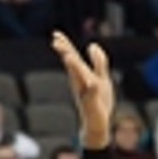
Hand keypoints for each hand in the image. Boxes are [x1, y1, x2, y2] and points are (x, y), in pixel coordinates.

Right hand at [52, 32, 114, 148]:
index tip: (55, 34)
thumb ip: (98, 62)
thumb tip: (92, 45)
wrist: (98, 124)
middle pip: (72, 66)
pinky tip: (91, 84)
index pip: (72, 58)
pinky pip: (91, 97)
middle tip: (55, 42)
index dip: (65, 46)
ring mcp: (85, 95)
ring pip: (79, 80)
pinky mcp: (91, 106)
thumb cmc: (99, 101)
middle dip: (65, 54)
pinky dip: (91, 90)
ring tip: (68, 57)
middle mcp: (80, 83)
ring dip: (74, 69)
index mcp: (82, 76)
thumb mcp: (102, 78)